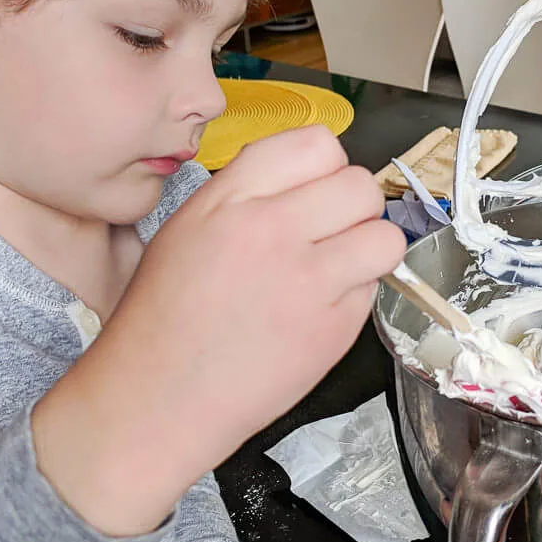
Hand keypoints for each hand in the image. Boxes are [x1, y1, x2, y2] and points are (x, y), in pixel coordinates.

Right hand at [33, 125, 406, 535]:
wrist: (157, 399)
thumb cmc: (165, 315)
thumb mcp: (188, 226)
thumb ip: (249, 190)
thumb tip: (309, 175)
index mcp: (231, 198)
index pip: (317, 142)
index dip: (325, 165)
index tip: (316, 187)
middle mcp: (271, 230)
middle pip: (360, 183)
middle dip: (353, 204)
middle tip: (331, 229)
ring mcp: (307, 281)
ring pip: (384, 234)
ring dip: (369, 247)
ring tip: (339, 264)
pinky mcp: (333, 330)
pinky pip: (374, 288)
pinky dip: (357, 293)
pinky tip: (320, 307)